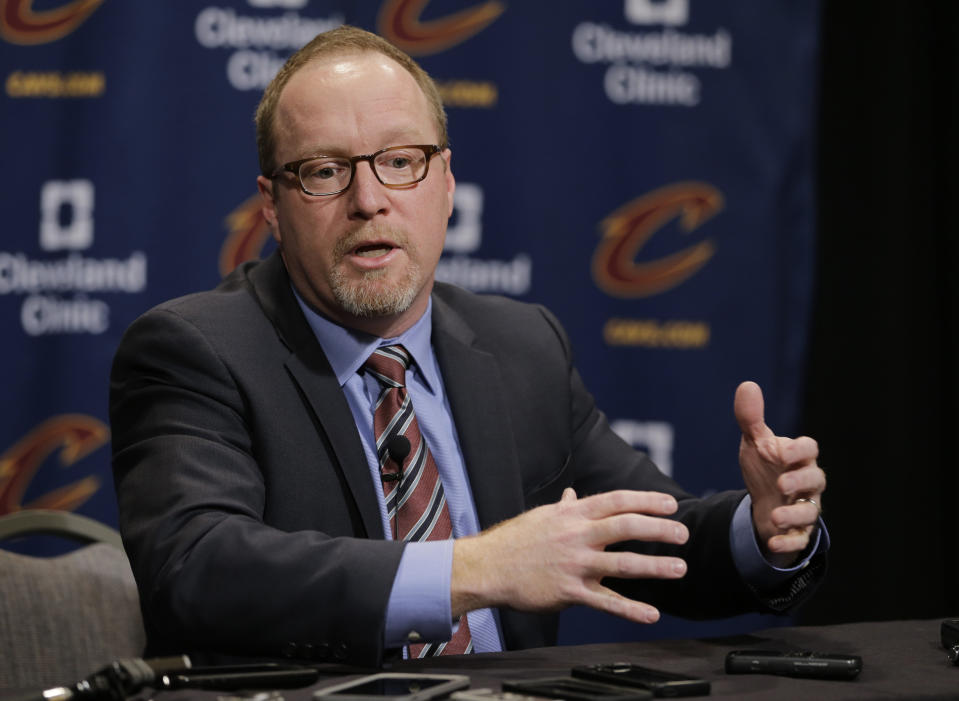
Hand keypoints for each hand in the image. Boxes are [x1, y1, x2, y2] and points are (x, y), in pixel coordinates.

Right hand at [451, 488, 687, 623]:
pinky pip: (605, 601)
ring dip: (655, 566)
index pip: (617, 501)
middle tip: (683, 534)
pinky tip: (651, 614)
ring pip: (622, 564)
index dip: (647, 500)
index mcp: (573, 513)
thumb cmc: (515, 540)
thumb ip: (564, 505)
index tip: (670, 504)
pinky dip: (631, 609)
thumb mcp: (542, 515)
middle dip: (659, 529)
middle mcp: (577, 535)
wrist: (487, 566)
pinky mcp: (568, 591)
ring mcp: (574, 564)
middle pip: (626, 527)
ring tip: (679, 568)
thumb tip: (574, 493)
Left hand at [735, 381, 825, 565]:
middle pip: (816, 480)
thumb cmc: (766, 467)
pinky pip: (800, 540)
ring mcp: (805, 508)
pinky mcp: (798, 532)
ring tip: (774, 516)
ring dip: (794, 516)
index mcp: (799, 457)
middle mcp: (808, 483)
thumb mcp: (755, 443)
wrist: (765, 501)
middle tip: (781, 484)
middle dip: (800, 481)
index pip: (809, 449)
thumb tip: (747, 385)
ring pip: (810, 513)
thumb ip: (751, 418)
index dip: (799, 450)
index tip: (780, 451)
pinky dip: (789, 542)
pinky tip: (774, 542)